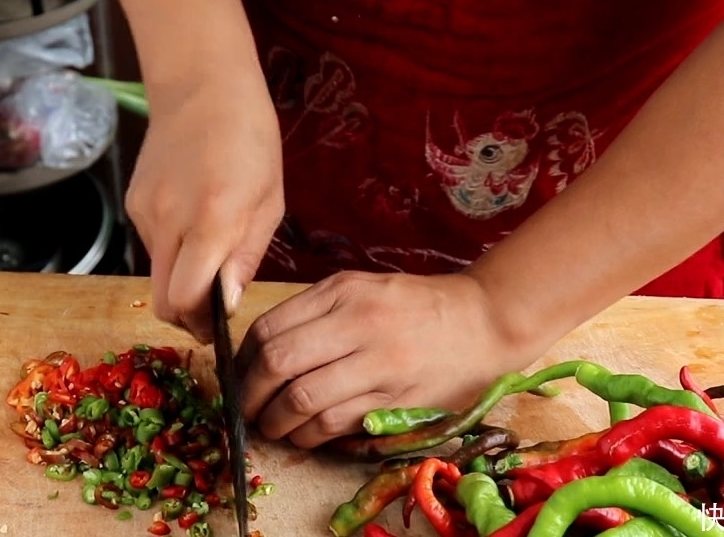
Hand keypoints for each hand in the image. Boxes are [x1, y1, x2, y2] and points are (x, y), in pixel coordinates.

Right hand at [126, 75, 284, 341]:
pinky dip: (173, 248)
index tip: (218, 327)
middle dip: (187, 315)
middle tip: (212, 311)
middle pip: (162, 298)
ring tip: (210, 248)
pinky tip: (193, 219)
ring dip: (181, 277)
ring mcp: (144, 212)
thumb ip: (246, 257)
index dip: (200, 324)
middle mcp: (169, 220)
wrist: (202, 86)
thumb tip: (227, 304)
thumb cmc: (250, 139)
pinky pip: (152, 245)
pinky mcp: (132, 202)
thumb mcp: (269, 202)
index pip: (185, 299)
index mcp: (212, 220)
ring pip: (157, 273)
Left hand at [234, 271, 543, 448]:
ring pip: (302, 400)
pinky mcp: (396, 399)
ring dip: (276, 422)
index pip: (269, 328)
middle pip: (278, 364)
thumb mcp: (362, 287)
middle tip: (246, 410)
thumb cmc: (416, 305)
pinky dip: (310, 436)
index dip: (243, 360)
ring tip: (273, 427)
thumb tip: (260, 349)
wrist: (484, 320)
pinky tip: (306, 436)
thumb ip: (315, 311)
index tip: (239, 377)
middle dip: (250, 395)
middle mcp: (357, 323)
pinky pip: (336, 423)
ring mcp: (379, 363)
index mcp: (342, 293)